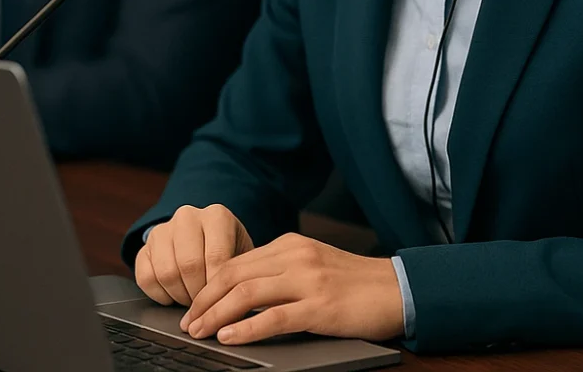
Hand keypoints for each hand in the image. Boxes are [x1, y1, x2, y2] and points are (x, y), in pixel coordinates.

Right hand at [135, 204, 254, 306]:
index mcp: (216, 215)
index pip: (216, 256)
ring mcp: (163, 230)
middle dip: (198, 295)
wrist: (205, 240)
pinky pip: (146, 278)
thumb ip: (238, 276)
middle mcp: (187, 217)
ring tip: (192, 301)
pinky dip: (160, 295)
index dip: (217, 287)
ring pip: (166, 273)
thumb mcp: (241, 257)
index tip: (221, 304)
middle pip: (189, 265)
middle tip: (207, 306)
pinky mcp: (144, 247)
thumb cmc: (228, 252)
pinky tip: (174, 296)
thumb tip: (236, 308)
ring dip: (180, 296)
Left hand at [179, 233, 403, 344]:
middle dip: (204, 299)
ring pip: (247, 293)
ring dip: (216, 313)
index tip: (192, 304)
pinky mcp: (320, 306)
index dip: (208, 284)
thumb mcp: (311, 265)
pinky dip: (246, 327)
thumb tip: (240, 289)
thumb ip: (279, 271)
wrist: (395, 289)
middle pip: (234, 274)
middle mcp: (294, 256)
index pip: (236, 261)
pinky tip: (229, 337)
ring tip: (199, 331)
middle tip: (187, 322)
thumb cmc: (352, 283)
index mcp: (289, 244)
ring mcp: (307, 279)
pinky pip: (274, 317)